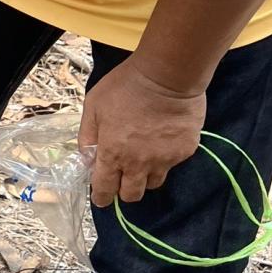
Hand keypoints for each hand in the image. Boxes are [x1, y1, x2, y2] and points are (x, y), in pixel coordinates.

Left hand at [80, 57, 205, 207]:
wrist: (167, 75)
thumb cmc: (125, 86)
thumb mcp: (93, 105)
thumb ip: (88, 135)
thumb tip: (87, 157)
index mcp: (112, 154)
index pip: (105, 190)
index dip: (101, 197)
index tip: (101, 197)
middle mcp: (138, 164)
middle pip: (131, 195)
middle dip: (124, 189)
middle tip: (123, 176)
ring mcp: (164, 160)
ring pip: (153, 182)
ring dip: (145, 175)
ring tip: (144, 155)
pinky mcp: (184, 152)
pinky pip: (172, 164)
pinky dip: (165, 157)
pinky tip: (162, 138)